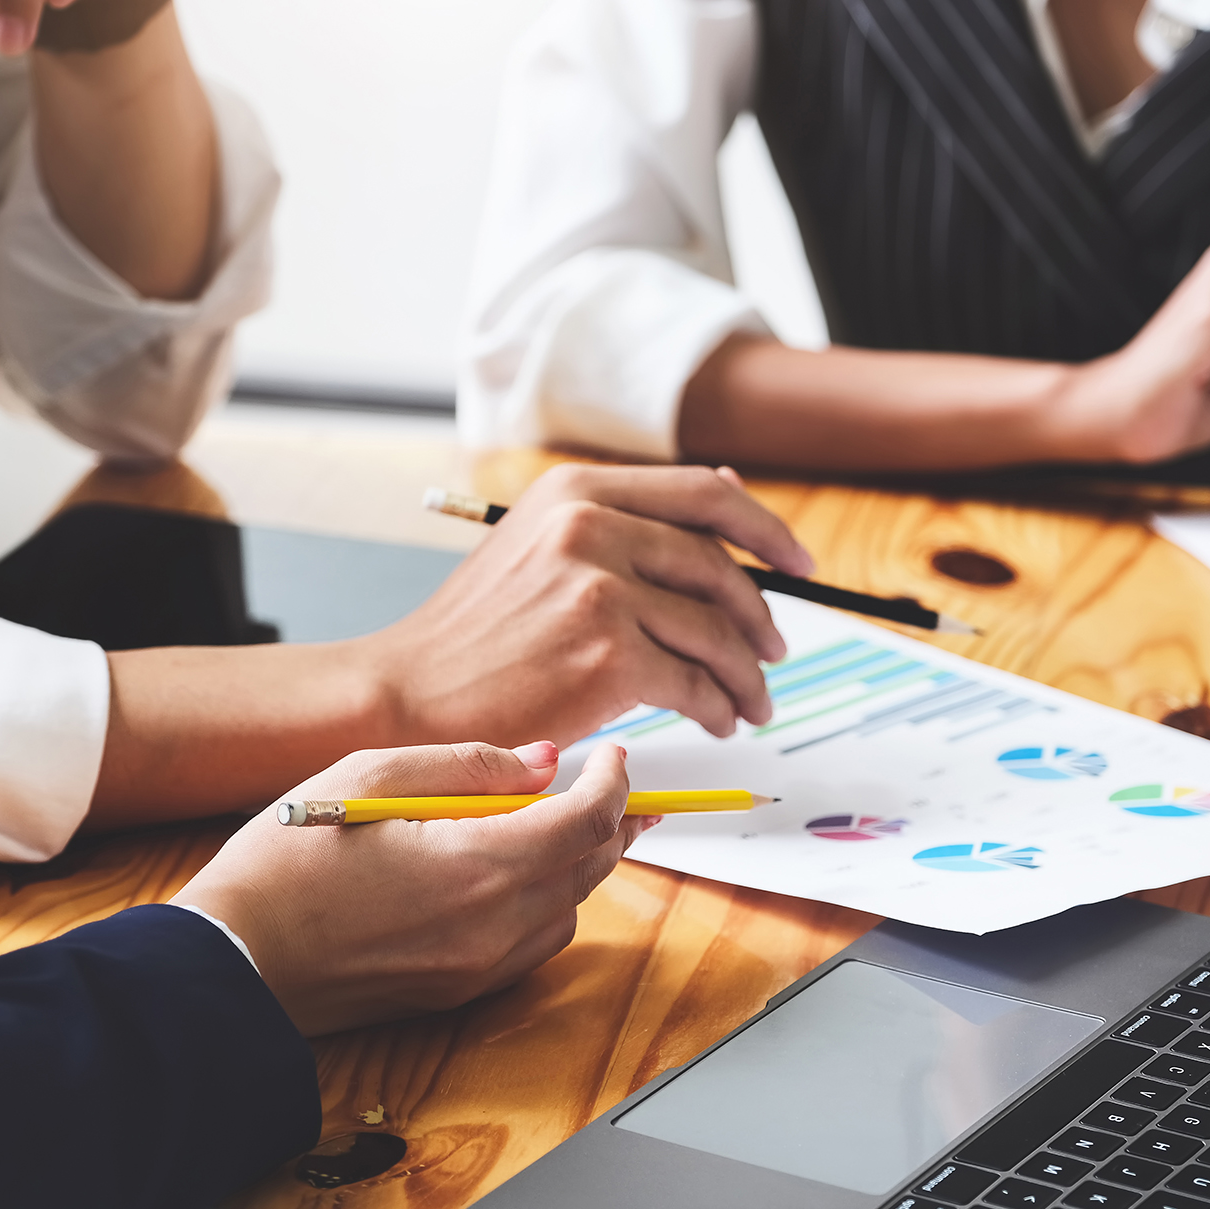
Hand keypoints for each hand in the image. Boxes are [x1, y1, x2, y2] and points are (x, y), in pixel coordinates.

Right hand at [171, 740, 656, 1034]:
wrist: (231, 960)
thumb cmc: (285, 861)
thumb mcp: (370, 775)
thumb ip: (469, 764)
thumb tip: (543, 761)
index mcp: (478, 864)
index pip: (587, 820)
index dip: (612, 782)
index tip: (612, 756)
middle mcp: (493, 925)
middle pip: (591, 868)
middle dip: (612, 821)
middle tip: (615, 787)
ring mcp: (477, 968)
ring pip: (569, 912)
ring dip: (576, 865)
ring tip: (558, 825)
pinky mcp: (457, 994)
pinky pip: (532, 947)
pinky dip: (544, 906)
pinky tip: (515, 877)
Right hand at [368, 464, 814, 744]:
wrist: (411, 695)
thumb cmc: (477, 635)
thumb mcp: (540, 545)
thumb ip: (624, 520)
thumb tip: (728, 491)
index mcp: (577, 488)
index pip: (703, 492)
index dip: (764, 528)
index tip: (799, 563)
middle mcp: (590, 524)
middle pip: (718, 563)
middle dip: (761, 613)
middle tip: (776, 650)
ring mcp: (600, 586)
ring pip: (714, 628)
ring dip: (745, 673)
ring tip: (751, 702)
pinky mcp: (607, 652)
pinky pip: (693, 681)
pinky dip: (717, 705)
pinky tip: (718, 720)